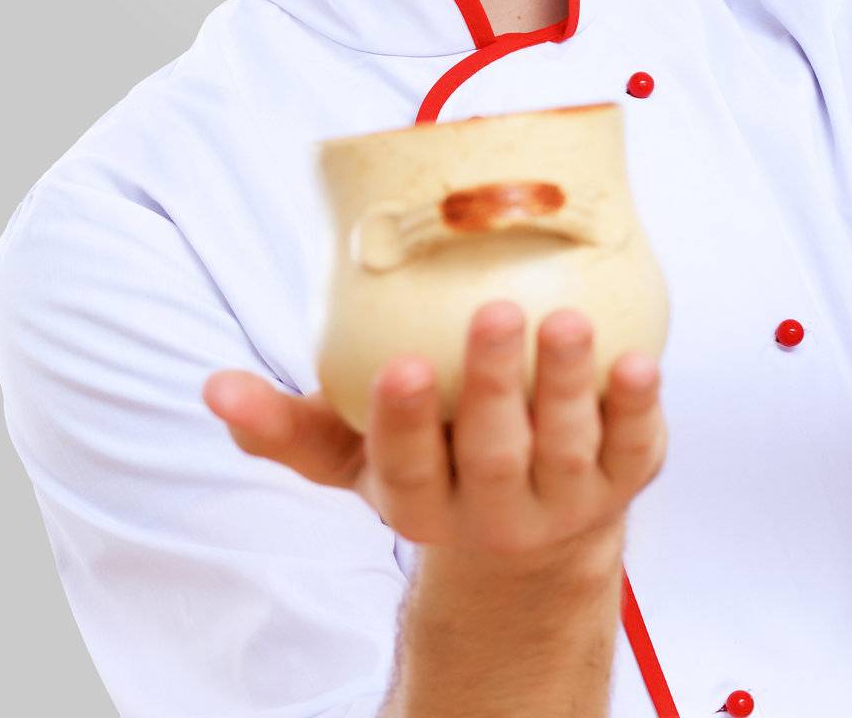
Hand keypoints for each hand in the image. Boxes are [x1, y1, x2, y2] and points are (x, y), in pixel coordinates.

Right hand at [202, 299, 666, 558]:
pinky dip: (639, 406)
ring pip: (567, 447)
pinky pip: (635, 447)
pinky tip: (639, 358)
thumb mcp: (356, 456)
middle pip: (492, 452)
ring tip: (567, 321)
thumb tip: (213, 387)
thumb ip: (289, 425)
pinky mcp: (623, 481)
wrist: (526, 540)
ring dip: (569, 384)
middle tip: (494, 312)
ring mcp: (564, 500)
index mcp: (419, 502)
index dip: (402, 420)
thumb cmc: (429, 462)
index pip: (405, 466)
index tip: (402, 366)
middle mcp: (492, 511)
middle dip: (492, 385)